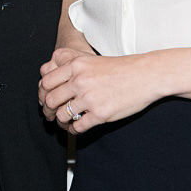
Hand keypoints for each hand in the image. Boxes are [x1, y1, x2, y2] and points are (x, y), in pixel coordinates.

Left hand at [39, 49, 160, 129]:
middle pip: (50, 100)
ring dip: (61, 122)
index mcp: (76, 65)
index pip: (46, 81)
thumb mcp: (91, 60)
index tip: (46, 99)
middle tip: (50, 114)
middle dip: (48, 110)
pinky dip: (74, 130)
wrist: (146, 75)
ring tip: (65, 122)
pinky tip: (76, 128)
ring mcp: (90, 98)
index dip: (43, 93)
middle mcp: (80, 81)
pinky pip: (78, 127)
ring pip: (62, 115)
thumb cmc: (121, 68)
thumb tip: (50, 75)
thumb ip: (71, 66)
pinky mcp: (100, 113)